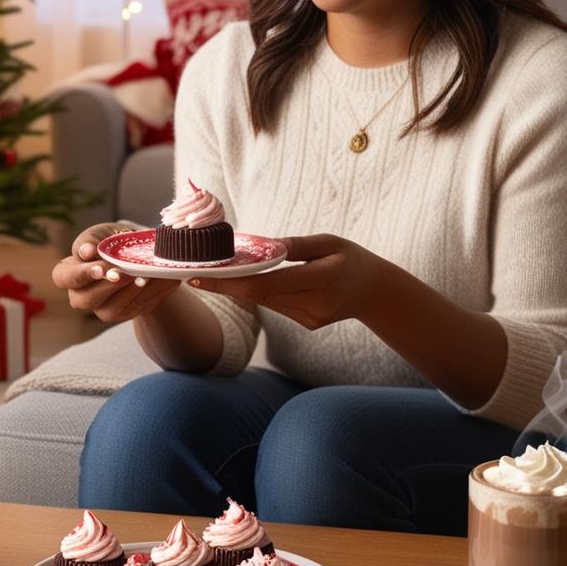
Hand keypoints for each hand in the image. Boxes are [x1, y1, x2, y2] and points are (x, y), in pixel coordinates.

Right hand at [52, 222, 179, 323]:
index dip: (81, 274)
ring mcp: (102, 308)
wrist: (142, 253)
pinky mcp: (124, 313)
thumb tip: (86, 251)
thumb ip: (92, 239)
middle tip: (122, 273)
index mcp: (70, 270)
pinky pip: (133, 309)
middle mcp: (81, 294)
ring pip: (109, 310)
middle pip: (82, 300)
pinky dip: (146, 293)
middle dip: (104, 286)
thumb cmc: (114, 240)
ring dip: (127, 292)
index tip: (100, 267)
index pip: (63, 277)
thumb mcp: (103, 233)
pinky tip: (155, 279)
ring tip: (142, 276)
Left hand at [190, 234, 388, 329]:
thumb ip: (297, 245)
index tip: (202, 277)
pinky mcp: (306, 323)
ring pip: (265, 302)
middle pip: (259, 296)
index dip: (231, 282)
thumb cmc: (352, 259)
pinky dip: (259, 292)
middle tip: (191, 274)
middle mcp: (314, 304)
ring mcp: (310, 318)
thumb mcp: (330, 242)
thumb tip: (265, 245)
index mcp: (323, 279)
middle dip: (225, 286)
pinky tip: (244, 281)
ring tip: (208, 274)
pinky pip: (275, 305)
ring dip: (238, 289)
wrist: (375, 293)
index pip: (266, 284)